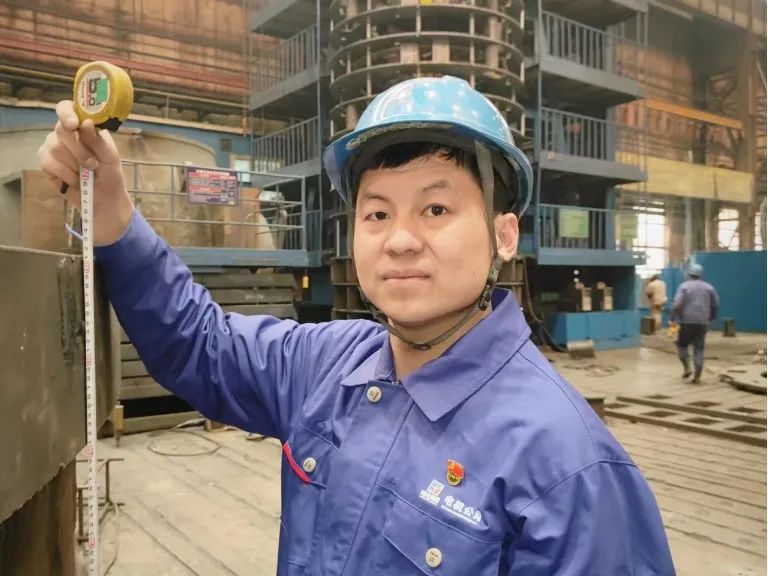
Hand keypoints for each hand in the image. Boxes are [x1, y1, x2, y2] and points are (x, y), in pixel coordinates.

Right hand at [37, 100, 133, 245]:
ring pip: (54, 147)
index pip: (67, 108)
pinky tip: (75, 181)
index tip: (73, 125)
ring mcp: (53, 147)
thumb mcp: (110, 157)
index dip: (67, 113)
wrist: (104, 200)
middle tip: (92, 165)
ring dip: (74, 165)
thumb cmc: (110, 175)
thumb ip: (98, 140)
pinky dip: (65, 174)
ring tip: (86, 175)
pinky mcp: (46, 163)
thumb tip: (85, 123)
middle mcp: (66, 134)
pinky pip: (48, 162)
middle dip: (79, 150)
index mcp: (83, 126)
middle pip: (61, 129)